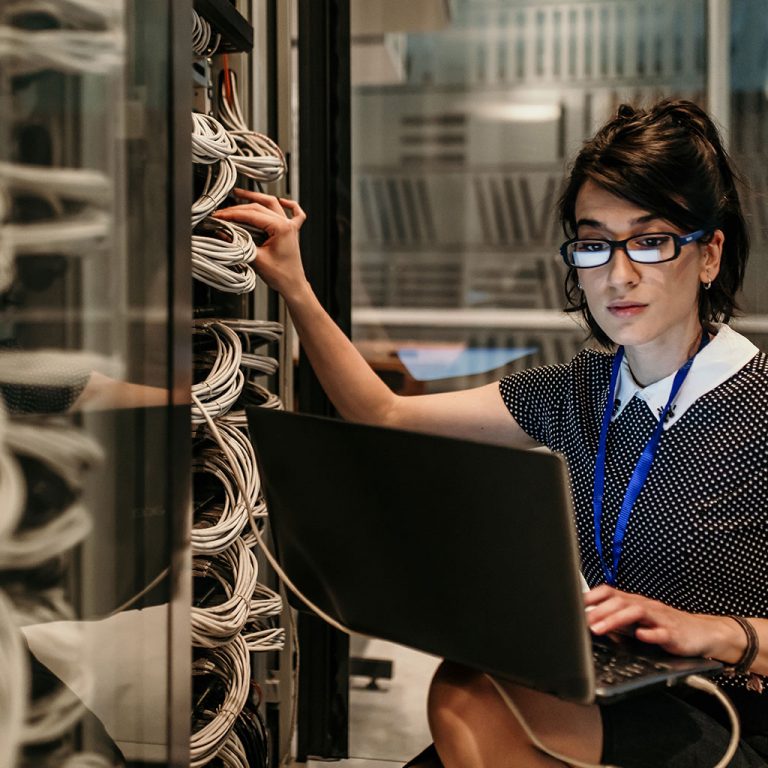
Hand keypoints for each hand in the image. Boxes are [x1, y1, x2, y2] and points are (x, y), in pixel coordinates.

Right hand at [213, 189, 307, 298]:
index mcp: (281, 228)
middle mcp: (287, 224)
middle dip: (238, 208)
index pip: (252, 214)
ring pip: (273, 204)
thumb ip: (239, 244)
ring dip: (257, 198)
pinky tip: (283, 200)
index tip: (220, 216)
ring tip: (240, 194)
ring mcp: (291, 227)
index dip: (233, 214)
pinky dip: (289, 205)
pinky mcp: (292, 232)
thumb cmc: (281, 275)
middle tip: (223, 211)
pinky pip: (295, 213)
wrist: (293, 285)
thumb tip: (224, 233)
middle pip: (259, 207)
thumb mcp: (256, 259)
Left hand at [584, 584, 724, 658]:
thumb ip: (618, 620)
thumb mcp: (638, 622)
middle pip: (620, 602)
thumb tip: (591, 622)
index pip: (610, 592)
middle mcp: (646, 606)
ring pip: (637, 613)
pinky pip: (662, 632)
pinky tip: (641, 636)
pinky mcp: (674, 634)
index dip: (592, 596)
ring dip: (616, 619)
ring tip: (600, 628)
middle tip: (583, 622)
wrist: (702, 633)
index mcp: (635, 602)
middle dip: (599, 611)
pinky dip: (651, 633)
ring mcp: (660, 619)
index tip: (574, 603)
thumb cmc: (667, 626)